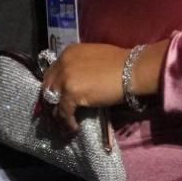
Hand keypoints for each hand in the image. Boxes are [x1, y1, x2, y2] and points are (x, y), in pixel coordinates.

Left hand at [39, 40, 167, 133]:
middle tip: (58, 111)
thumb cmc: (120, 64)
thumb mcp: (93, 58)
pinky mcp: (71, 93)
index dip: (55, 86)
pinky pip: (64, 111)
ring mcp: (65, 78)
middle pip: (49, 86)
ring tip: (65, 122)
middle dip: (52, 100)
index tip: (58, 97)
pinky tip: (74, 127)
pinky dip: (68, 122)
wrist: (133, 69)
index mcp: (68, 53)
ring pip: (54, 100)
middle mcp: (62, 64)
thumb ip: (80, 66)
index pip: (53, 72)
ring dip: (59, 113)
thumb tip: (77, 81)